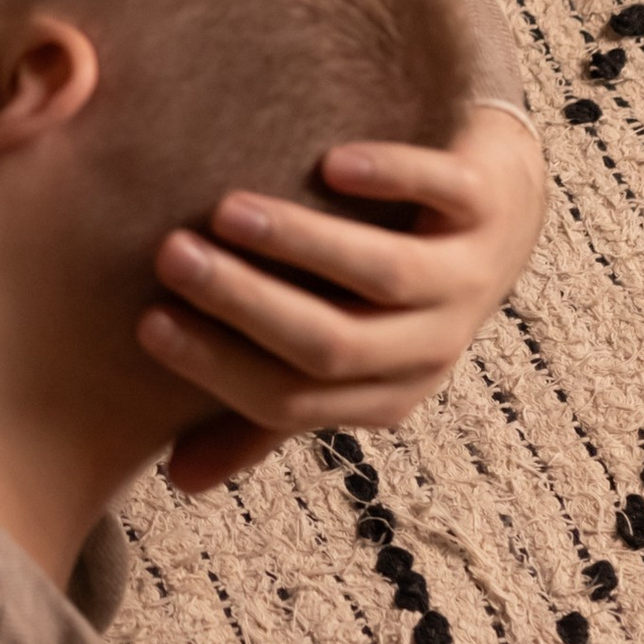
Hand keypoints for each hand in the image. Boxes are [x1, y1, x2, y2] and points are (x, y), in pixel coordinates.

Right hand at [145, 99, 547, 496]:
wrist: (495, 215)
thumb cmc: (386, 291)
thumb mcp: (335, 357)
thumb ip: (263, 407)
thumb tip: (180, 479)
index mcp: (382, 394)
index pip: (289, 397)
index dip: (217, 365)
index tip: (148, 323)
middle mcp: (428, 346)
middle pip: (333, 343)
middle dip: (246, 303)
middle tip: (172, 256)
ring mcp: (465, 277)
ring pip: (386, 274)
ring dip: (304, 244)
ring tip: (229, 211)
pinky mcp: (486, 207)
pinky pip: (445, 195)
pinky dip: (391, 179)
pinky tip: (331, 164)